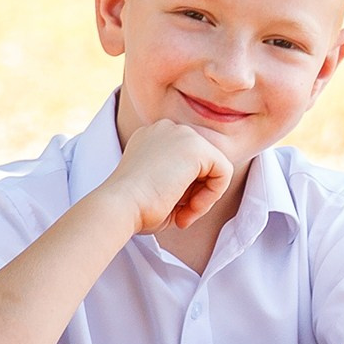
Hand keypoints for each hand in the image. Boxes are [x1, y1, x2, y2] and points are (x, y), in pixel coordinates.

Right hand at [107, 119, 233, 234]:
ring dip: (204, 196)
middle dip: (196, 192)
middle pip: (202, 163)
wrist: (119, 206)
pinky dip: (213, 195)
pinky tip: (191, 207)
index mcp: (152, 137)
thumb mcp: (160, 190)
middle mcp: (166, 129)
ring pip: (215, 167)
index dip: (186, 191)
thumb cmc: (134, 208)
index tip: (173, 210)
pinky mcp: (196, 146)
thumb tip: (209, 187)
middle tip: (179, 214)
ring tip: (183, 213)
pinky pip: (224, 172)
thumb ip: (183, 182)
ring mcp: (181, 133)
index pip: (186, 163)